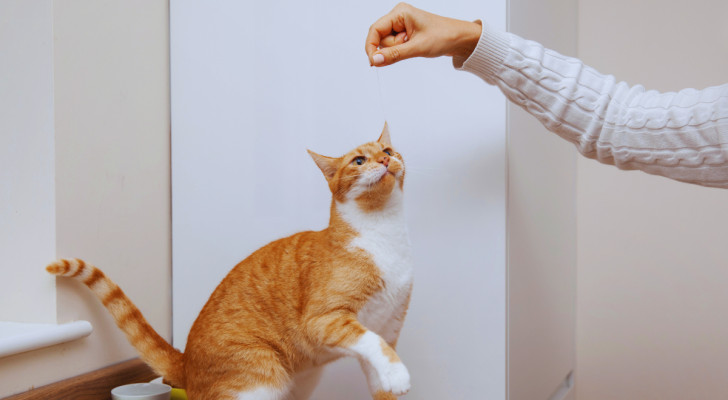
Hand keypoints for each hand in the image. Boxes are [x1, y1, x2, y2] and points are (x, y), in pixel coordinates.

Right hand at [365, 3, 481, 66]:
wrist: (461, 39)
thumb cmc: (444, 36)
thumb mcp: (417, 47)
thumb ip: (394, 54)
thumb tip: (375, 61)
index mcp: (400, 12)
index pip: (375, 30)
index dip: (371, 46)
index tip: (373, 62)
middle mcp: (399, 17)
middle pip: (380, 38)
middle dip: (392, 48)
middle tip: (410, 46)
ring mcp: (402, 25)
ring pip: (387, 44)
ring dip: (398, 50)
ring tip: (415, 46)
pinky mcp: (405, 34)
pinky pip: (395, 46)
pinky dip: (401, 51)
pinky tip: (414, 48)